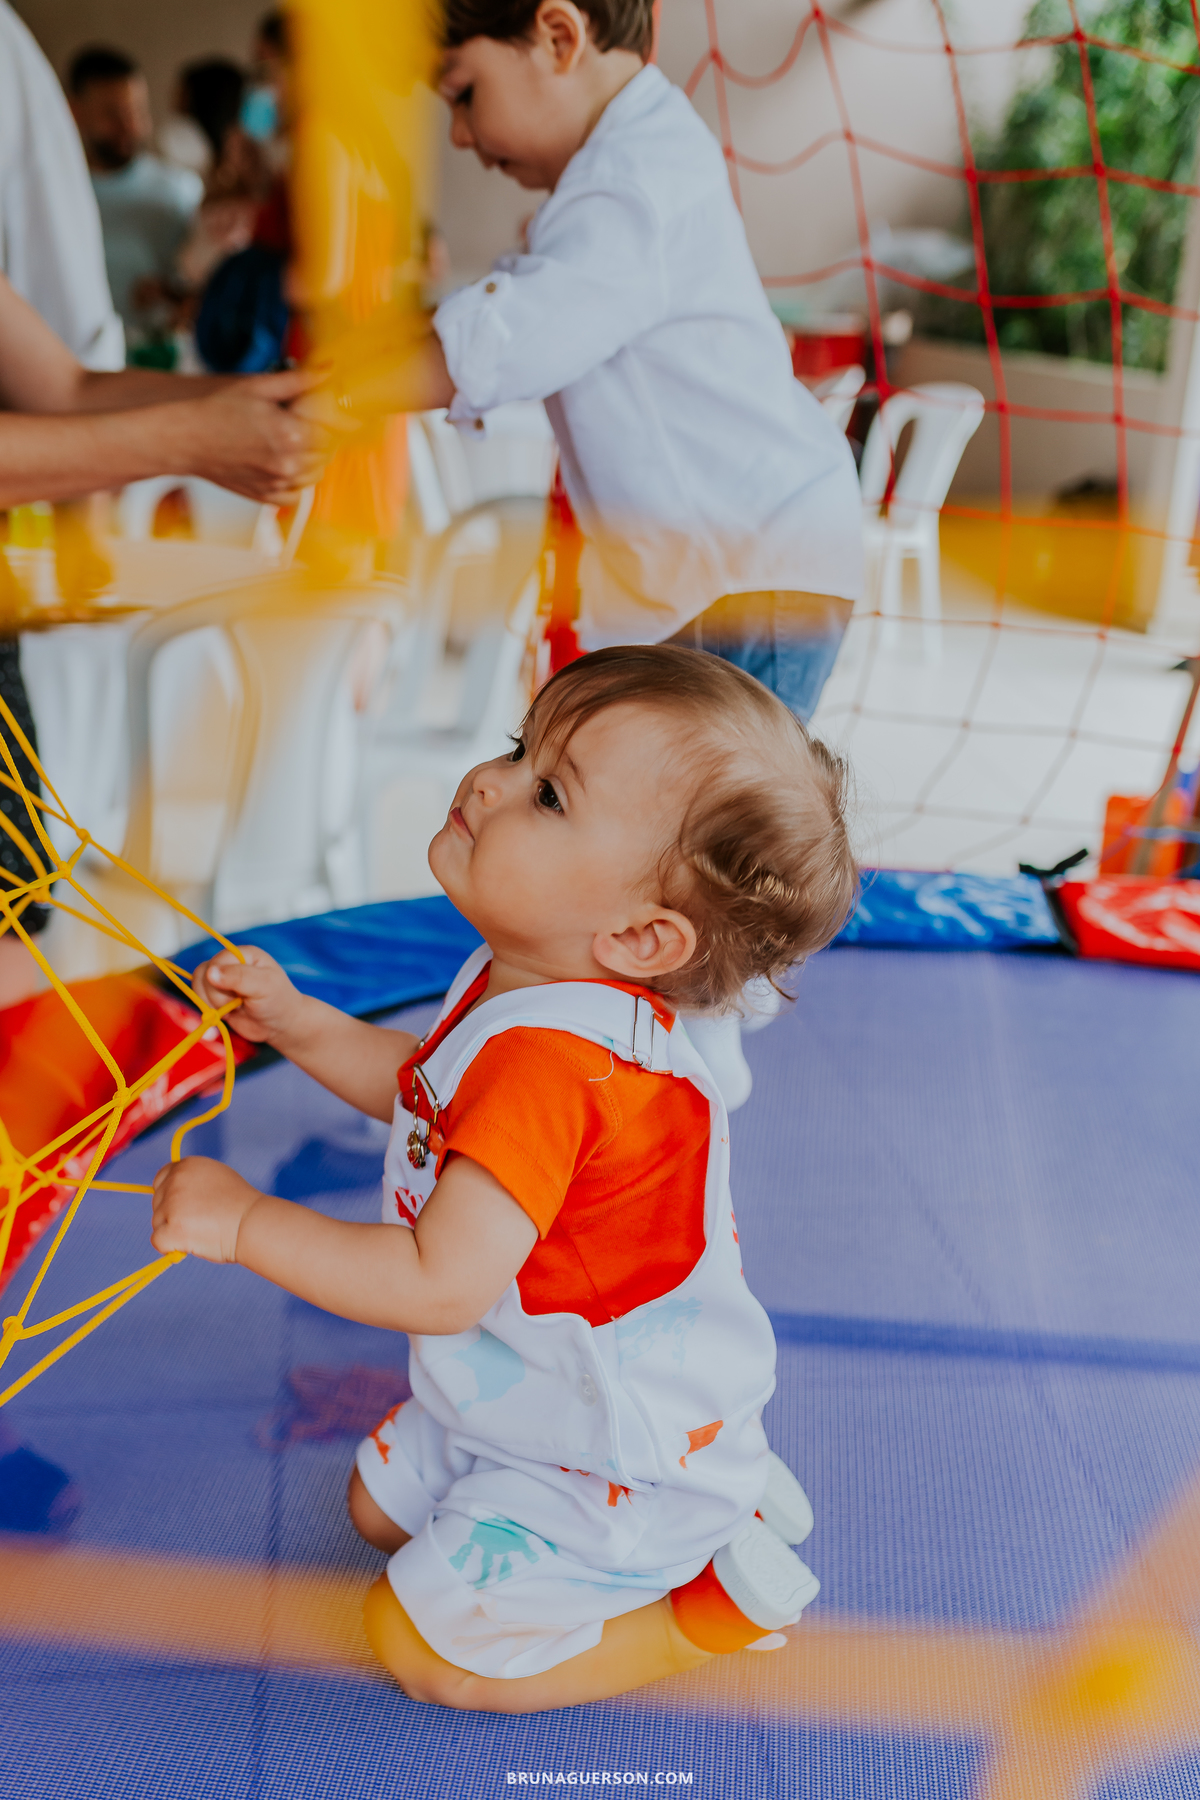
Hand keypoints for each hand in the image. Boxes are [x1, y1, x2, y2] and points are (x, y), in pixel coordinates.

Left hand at [151, 1156, 262, 1262]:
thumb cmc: (240, 1204)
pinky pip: (158, 1241)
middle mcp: (175, 1181)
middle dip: (171, 1215)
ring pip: (158, 1223)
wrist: (253, 1222)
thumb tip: (172, 1193)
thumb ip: (192, 1180)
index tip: (182, 1207)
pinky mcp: (172, 1228)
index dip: (168, 1196)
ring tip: (202, 1231)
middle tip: (199, 1222)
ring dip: (173, 1231)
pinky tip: (191, 1243)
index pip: (160, 1179)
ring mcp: (172, 1204)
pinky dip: (171, 1247)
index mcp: (186, 1165)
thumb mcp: (216, 1177)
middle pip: (157, 1203)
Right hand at [176, 370, 336, 503]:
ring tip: (295, 441)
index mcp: (291, 434)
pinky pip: (297, 494)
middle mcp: (289, 463)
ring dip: (313, 458)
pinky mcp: (266, 496)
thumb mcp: (259, 387)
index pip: (334, 428)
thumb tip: (328, 371)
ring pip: (316, 474)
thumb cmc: (216, 411)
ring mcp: (278, 483)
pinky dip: (297, 481)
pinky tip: (285, 463)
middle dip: (323, 435)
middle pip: (328, 451)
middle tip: (307, 421)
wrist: (185, 438)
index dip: (335, 417)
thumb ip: (299, 381)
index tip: (336, 411)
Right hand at [191, 945, 305, 1045]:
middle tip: (240, 1002)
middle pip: (204, 974)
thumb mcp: (264, 986)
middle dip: (218, 994)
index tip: (239, 993)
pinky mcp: (215, 995)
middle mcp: (230, 964)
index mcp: (243, 954)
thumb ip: (239, 977)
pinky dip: (208, 1009)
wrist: (279, 1025)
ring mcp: (221, 980)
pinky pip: (198, 998)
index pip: (217, 961)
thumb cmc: (278, 1001)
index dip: (221, 979)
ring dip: (213, 1003)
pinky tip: (227, 1013)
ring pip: (197, 986)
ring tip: (234, 1007)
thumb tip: (210, 972)